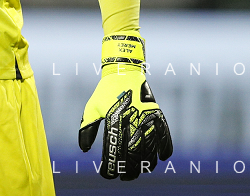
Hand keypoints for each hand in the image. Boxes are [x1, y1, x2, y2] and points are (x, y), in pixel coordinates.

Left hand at [78, 34, 172, 179]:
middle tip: (125, 177)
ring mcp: (146, 116)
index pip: (113, 149)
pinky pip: (164, 134)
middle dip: (129, 169)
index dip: (111, 166)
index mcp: (114, 119)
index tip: (108, 175)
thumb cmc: (105, 91)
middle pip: (133, 153)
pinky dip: (165, 147)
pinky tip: (161, 158)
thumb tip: (84, 149)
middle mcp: (131, 119)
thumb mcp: (92, 108)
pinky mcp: (156, 113)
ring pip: (150, 147)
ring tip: (142, 170)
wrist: (124, 71)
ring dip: (147, 163)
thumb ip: (87, 128)